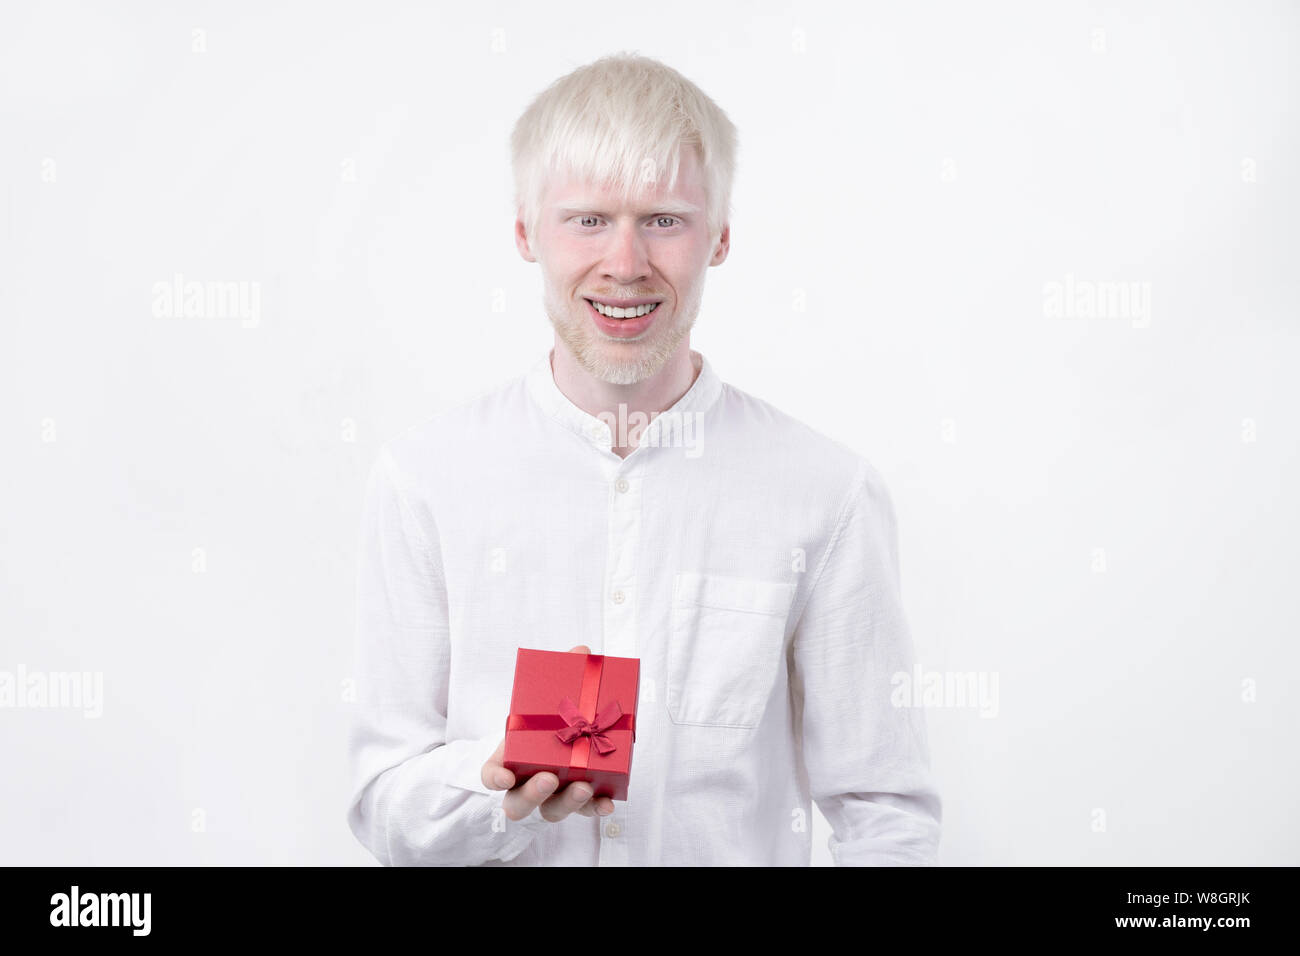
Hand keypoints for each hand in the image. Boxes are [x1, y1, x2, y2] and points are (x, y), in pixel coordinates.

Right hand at [482, 644, 616, 820]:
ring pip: (550, 811)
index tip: (505, 777)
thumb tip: (582, 652)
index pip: (491, 774)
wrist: (568, 735)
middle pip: (518, 802)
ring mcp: (551, 796)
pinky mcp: (576, 801)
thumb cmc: (550, 716)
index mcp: (510, 757)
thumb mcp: (550, 696)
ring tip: (584, 787)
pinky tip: (607, 804)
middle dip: (532, 794)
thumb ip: (562, 675)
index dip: (495, 778)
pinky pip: (583, 812)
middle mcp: (525, 783)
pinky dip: (595, 808)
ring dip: (567, 803)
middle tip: (549, 778)